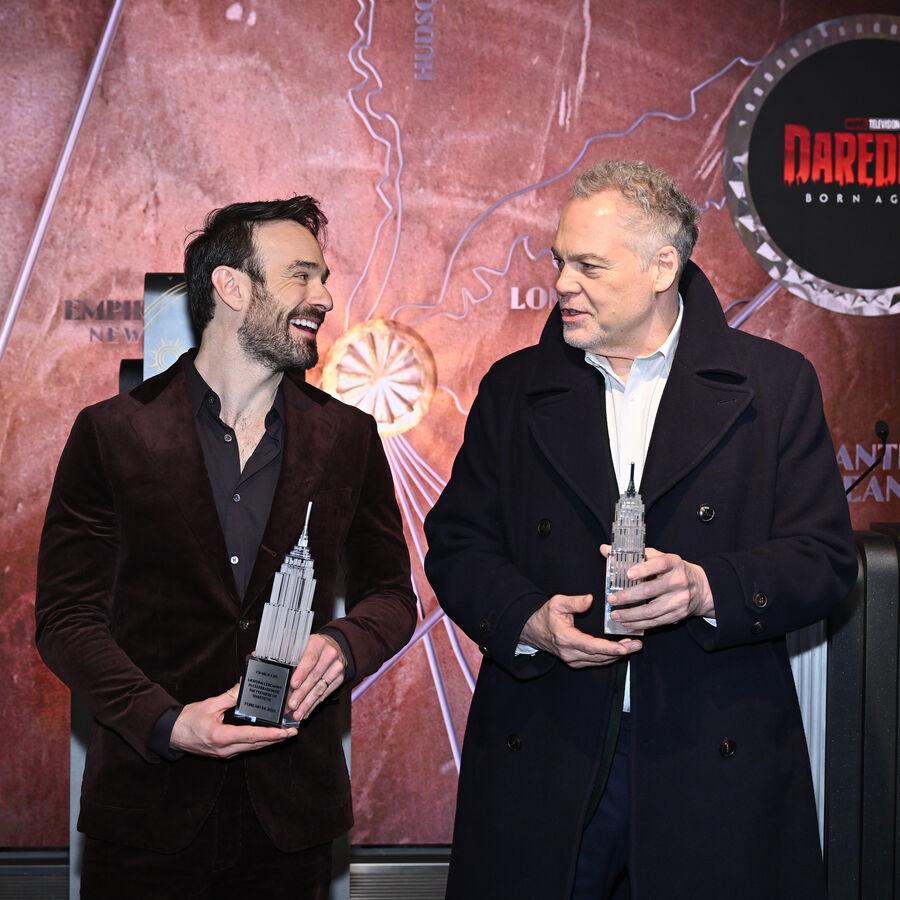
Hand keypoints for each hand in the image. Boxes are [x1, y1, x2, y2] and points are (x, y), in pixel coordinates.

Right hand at [169, 683, 293, 756]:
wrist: (171, 734)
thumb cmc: (188, 720)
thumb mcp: (210, 705)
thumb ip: (230, 696)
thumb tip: (246, 685)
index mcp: (220, 736)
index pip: (251, 736)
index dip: (270, 734)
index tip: (285, 732)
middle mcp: (224, 749)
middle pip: (256, 745)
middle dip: (276, 739)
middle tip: (293, 730)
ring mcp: (225, 753)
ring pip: (253, 748)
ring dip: (270, 741)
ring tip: (286, 733)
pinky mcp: (225, 752)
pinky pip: (246, 748)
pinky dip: (259, 741)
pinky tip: (269, 735)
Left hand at [285, 633, 346, 721]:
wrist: (333, 646)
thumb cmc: (312, 646)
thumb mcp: (300, 643)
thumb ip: (282, 650)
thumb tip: (257, 656)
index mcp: (318, 643)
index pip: (310, 659)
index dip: (301, 673)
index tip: (293, 685)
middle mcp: (329, 654)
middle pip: (314, 677)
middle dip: (302, 693)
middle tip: (291, 705)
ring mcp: (336, 667)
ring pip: (320, 688)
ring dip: (308, 703)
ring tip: (297, 714)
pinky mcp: (339, 678)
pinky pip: (326, 694)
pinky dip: (314, 704)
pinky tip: (306, 711)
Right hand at [519, 593, 641, 668]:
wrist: (532, 631)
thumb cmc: (545, 616)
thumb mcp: (556, 603)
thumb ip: (574, 602)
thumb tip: (590, 599)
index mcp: (566, 638)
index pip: (591, 646)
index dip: (609, 648)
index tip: (624, 648)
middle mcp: (570, 653)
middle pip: (600, 656)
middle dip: (621, 651)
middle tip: (637, 644)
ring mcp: (573, 660)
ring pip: (600, 661)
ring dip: (618, 655)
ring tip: (634, 646)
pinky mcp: (576, 662)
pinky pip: (596, 662)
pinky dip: (609, 657)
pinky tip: (621, 650)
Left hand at [602, 545, 714, 630]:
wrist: (702, 588)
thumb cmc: (674, 570)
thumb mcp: (659, 558)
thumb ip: (633, 554)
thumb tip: (605, 550)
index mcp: (674, 563)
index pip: (659, 564)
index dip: (644, 569)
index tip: (628, 574)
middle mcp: (678, 581)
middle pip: (650, 590)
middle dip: (628, 597)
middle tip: (612, 599)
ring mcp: (680, 600)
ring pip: (651, 610)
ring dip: (630, 614)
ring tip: (615, 614)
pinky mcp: (678, 615)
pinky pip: (656, 622)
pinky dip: (639, 624)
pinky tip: (627, 622)